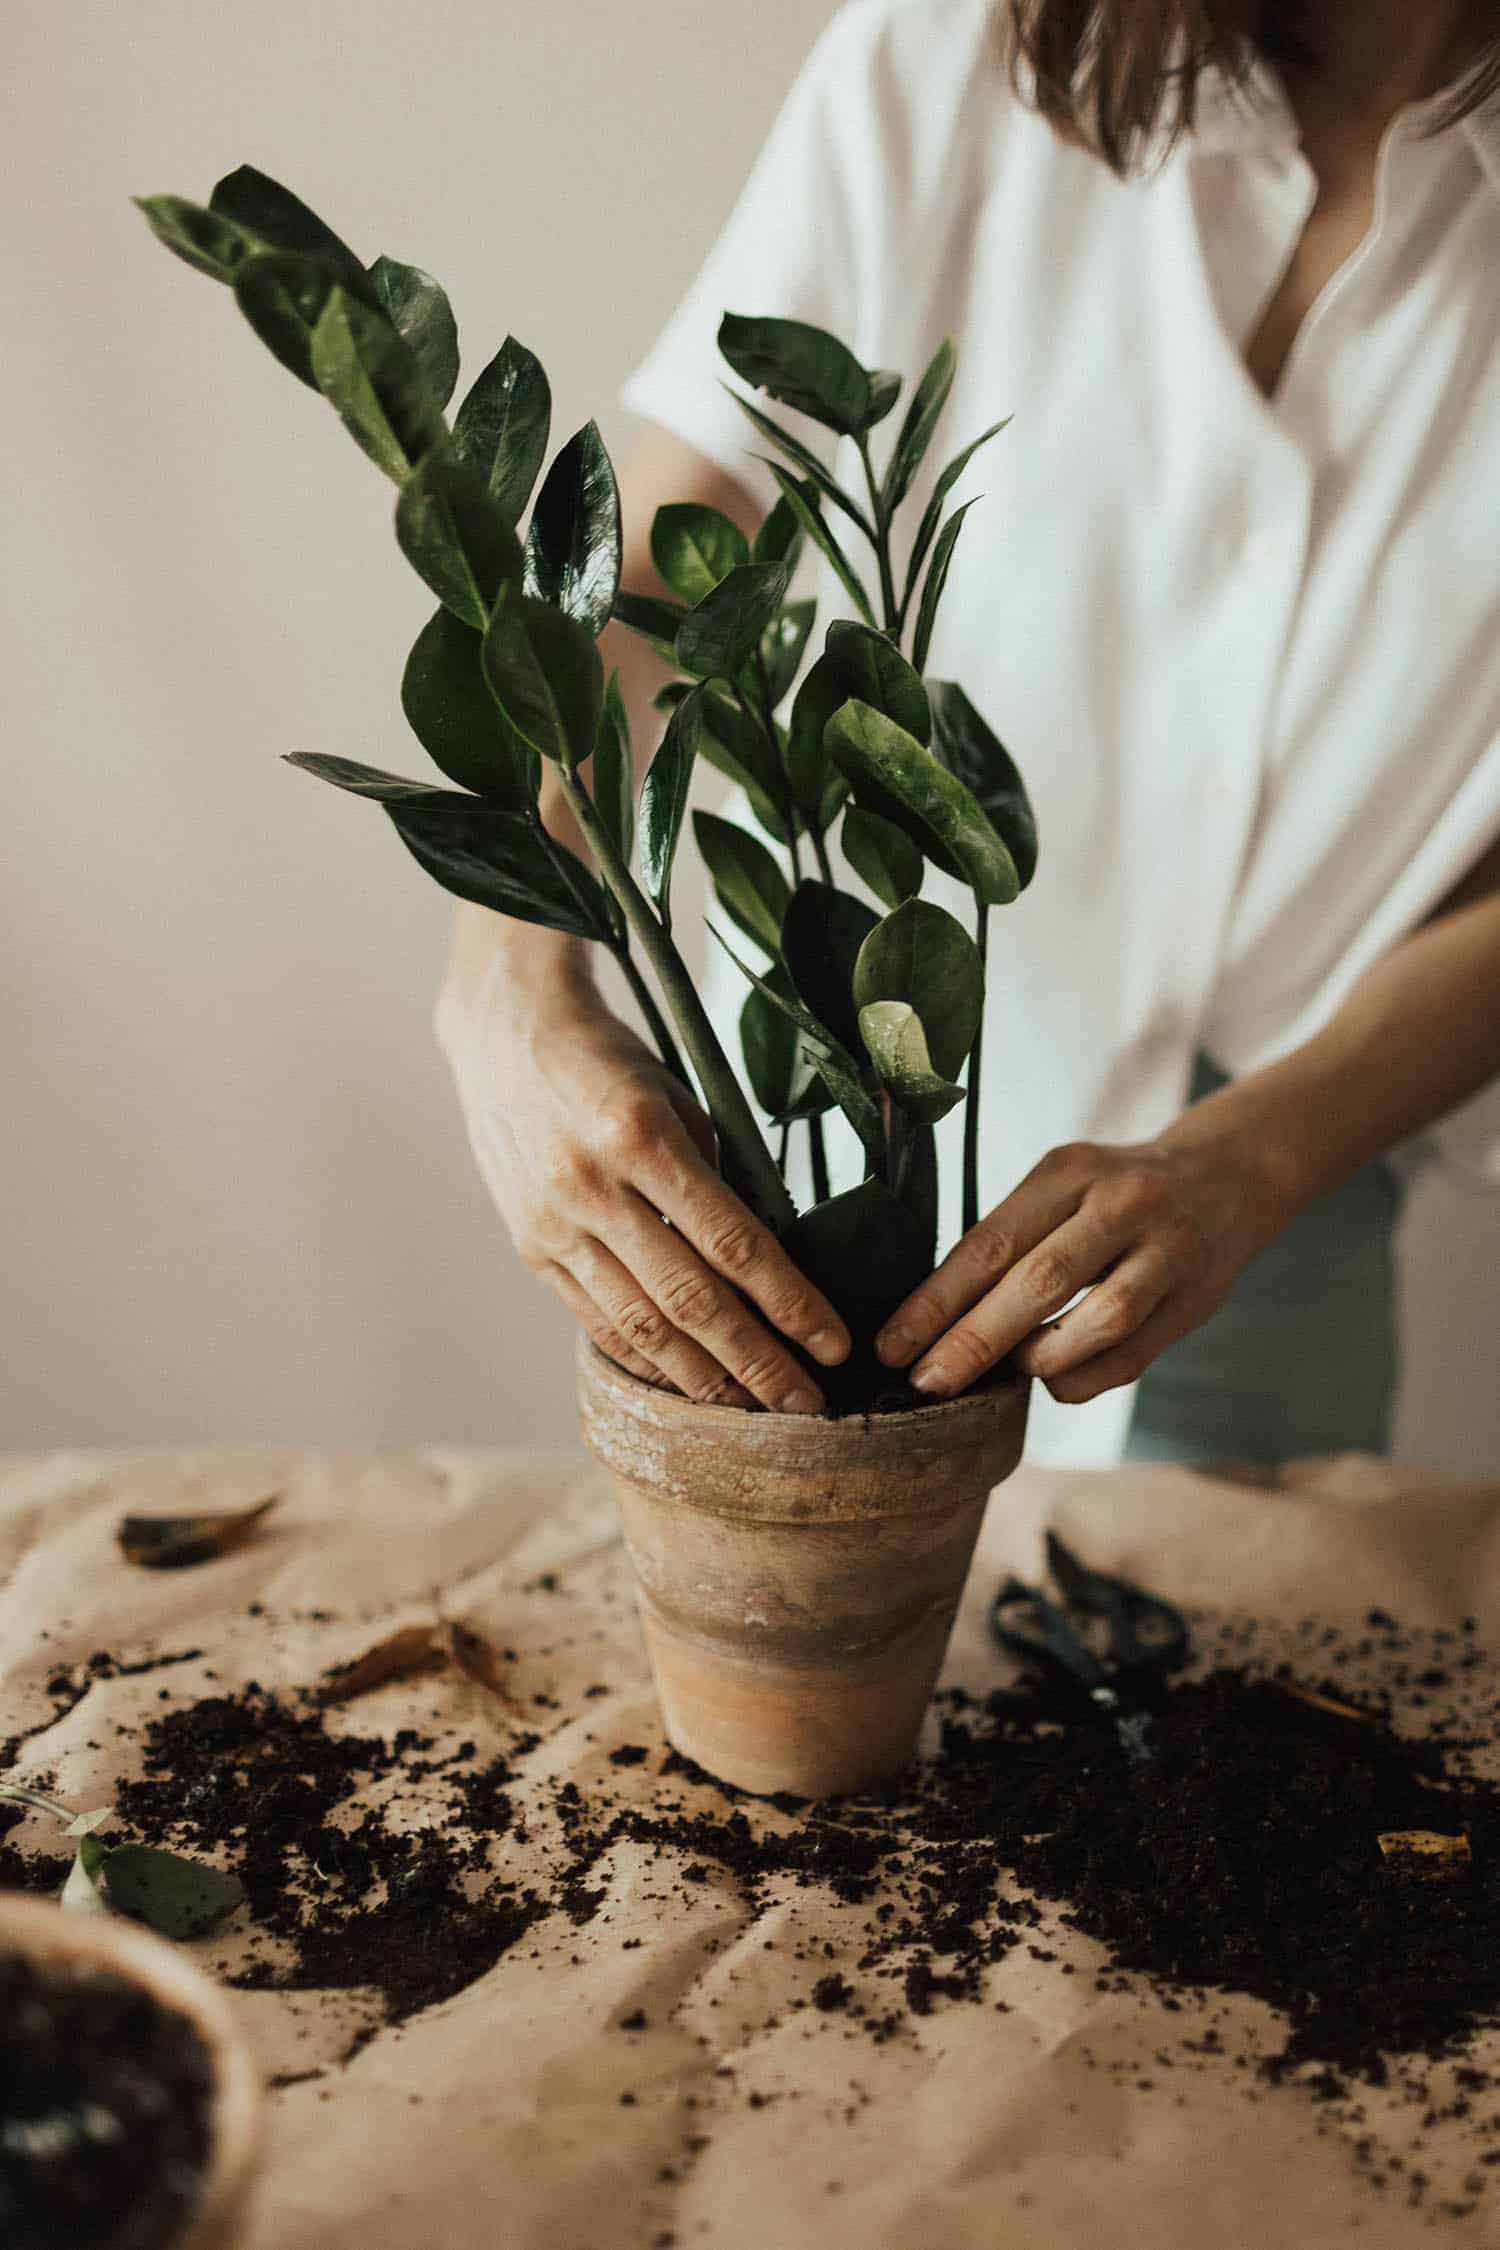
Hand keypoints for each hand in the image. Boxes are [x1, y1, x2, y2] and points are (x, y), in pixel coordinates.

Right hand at [438, 973, 849, 1413]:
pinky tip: (686, 1383)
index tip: (833, 1344)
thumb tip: (766, 1265)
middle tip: (806, 1406)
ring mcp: (554, 1224)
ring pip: (641, 1326)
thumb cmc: (611, 1063)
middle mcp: (592, 1186)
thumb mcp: (677, 1099)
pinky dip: (646, 1359)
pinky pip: (596, 1320)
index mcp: (642, 1136)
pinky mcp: (530, 1247)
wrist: (506, 1035)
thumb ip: (716, 1179)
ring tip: (752, 1411)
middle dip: (756, 1362)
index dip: (789, 1302)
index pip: (733, 1242)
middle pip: (690, 1300)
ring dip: (704, 1378)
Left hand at [874, 1130, 1287, 1404]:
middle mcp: (1120, 1204)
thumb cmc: (1115, 1192)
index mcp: (1069, 1171)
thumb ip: (1012, 1239)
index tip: (892, 1345)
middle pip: (1038, 1281)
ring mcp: (1165, 1251)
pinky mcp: (1193, 1298)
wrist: (1226, 1178)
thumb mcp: (1062, 1185)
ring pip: (1096, 1321)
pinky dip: (1081, 1377)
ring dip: (1038, 1357)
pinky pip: (1131, 1355)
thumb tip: (935, 1317)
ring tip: (1002, 1375)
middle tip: (925, 1382)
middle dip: (972, 1340)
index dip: (936, 1301)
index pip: (990, 1242)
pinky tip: (1053, 1378)